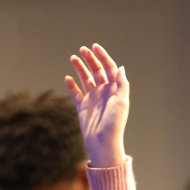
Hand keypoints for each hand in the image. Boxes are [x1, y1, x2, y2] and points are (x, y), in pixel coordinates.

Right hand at [65, 44, 128, 167]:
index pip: (109, 68)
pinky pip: (75, 93)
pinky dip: (71, 85)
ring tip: (73, 58)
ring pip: (85, 78)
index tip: (95, 47)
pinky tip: (67, 78)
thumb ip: (121, 84)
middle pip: (97, 71)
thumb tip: (120, 68)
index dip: (103, 56)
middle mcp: (104, 92)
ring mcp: (93, 99)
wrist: (103, 142)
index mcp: (114, 90)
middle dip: (90, 59)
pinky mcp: (82, 107)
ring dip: (80, 68)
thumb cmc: (114, 123)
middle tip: (82, 50)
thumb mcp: (121, 102)